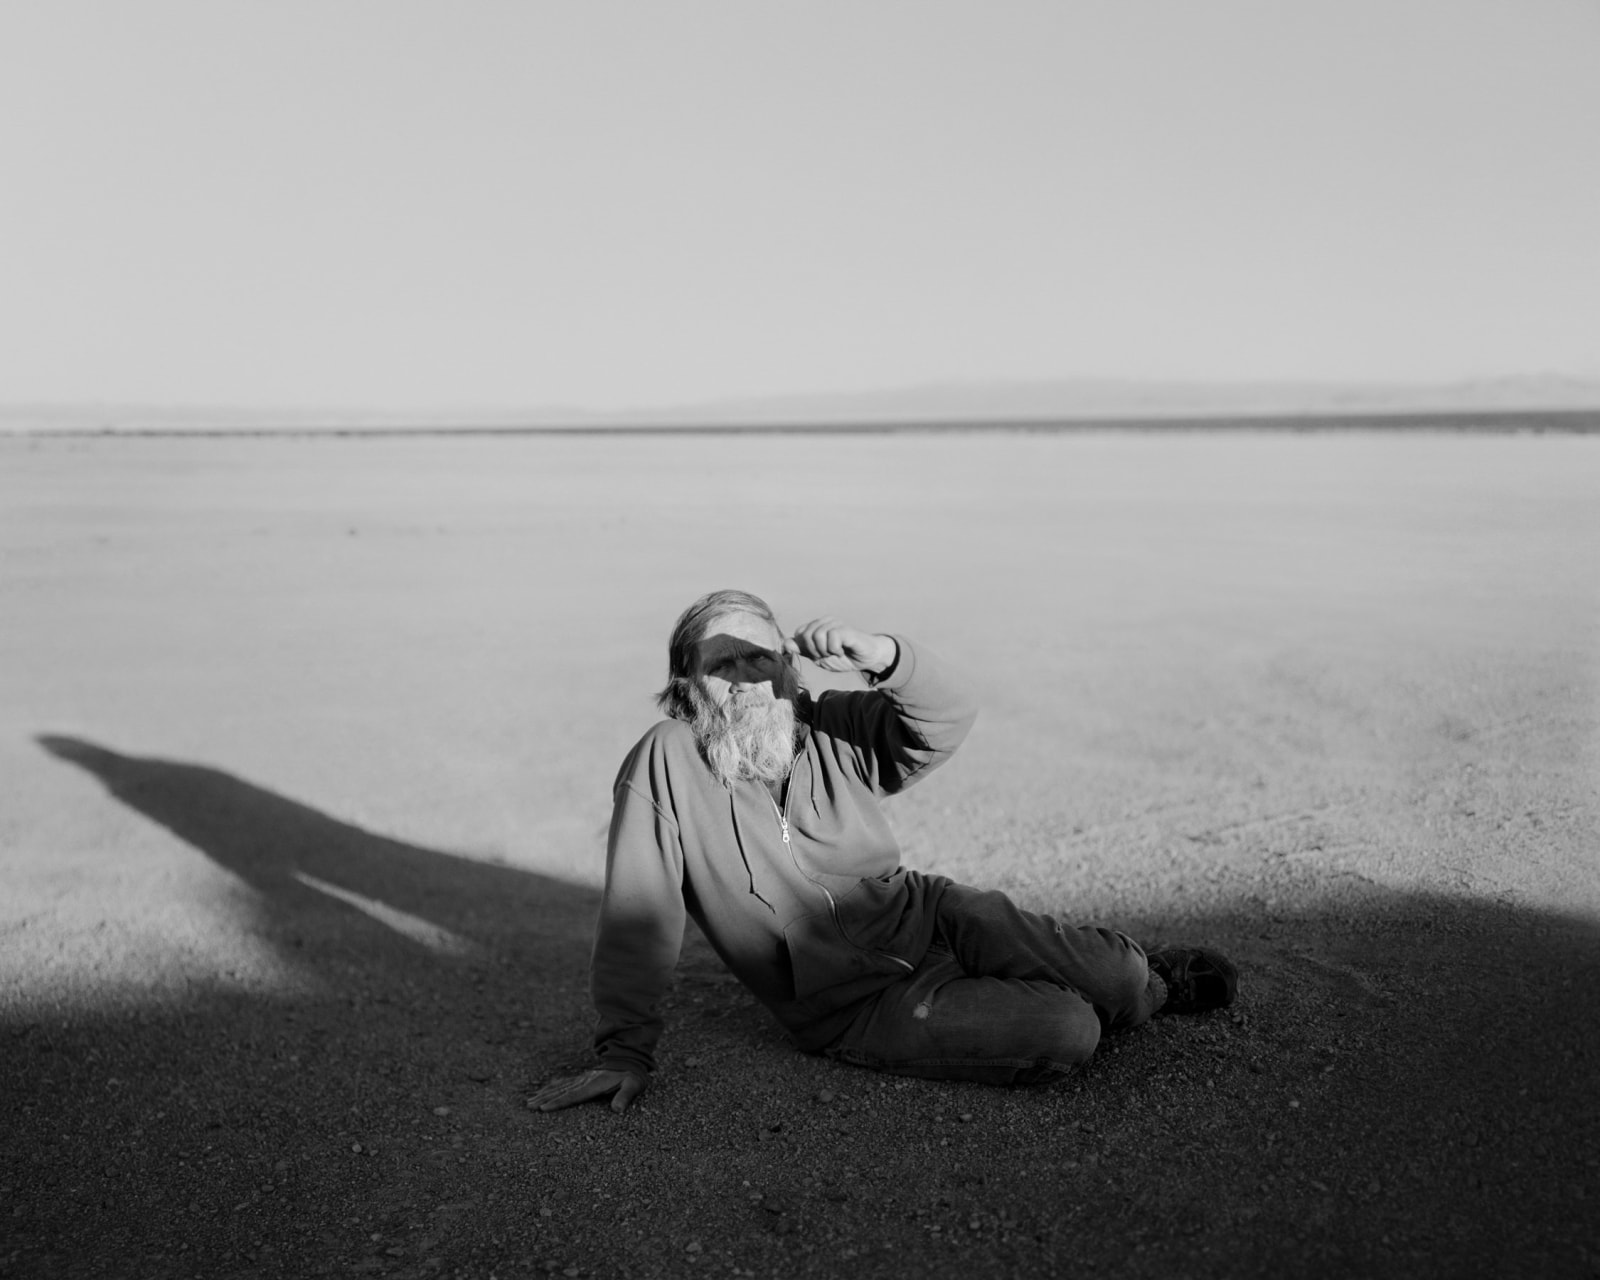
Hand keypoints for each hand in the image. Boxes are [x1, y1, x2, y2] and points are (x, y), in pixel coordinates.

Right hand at [528, 1068, 647, 1113]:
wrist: (630, 1058)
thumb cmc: (632, 1075)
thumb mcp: (633, 1085)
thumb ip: (625, 1096)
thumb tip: (617, 1110)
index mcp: (594, 1084)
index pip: (573, 1095)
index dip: (558, 1102)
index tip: (544, 1108)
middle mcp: (585, 1081)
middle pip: (561, 1091)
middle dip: (544, 1099)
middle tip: (529, 1106)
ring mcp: (583, 1079)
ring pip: (560, 1087)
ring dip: (545, 1094)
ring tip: (530, 1101)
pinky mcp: (583, 1079)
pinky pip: (564, 1083)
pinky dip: (552, 1087)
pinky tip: (544, 1090)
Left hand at [790, 617, 896, 674]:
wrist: (866, 659)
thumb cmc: (844, 657)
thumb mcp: (820, 657)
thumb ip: (803, 650)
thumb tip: (785, 644)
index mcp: (817, 626)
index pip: (799, 634)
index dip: (806, 648)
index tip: (818, 655)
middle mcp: (825, 621)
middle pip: (806, 635)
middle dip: (814, 651)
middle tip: (827, 655)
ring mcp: (835, 623)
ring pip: (817, 635)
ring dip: (825, 651)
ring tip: (835, 653)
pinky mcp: (845, 628)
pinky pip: (831, 637)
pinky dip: (834, 649)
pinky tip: (842, 650)